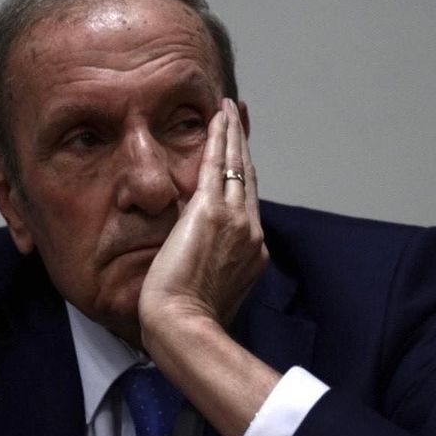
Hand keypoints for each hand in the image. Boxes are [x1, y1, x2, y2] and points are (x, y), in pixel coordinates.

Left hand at [138, 98, 267, 340]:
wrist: (184, 325)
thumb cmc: (186, 320)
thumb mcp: (208, 288)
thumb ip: (208, 265)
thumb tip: (194, 255)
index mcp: (251, 252)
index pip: (248, 204)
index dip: (245, 176)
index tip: (244, 157)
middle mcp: (250, 232)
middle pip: (248, 178)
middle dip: (242, 146)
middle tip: (238, 117)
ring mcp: (235, 220)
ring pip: (236, 166)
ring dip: (231, 134)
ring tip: (227, 109)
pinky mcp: (210, 212)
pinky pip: (216, 164)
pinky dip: (218, 138)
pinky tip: (217, 117)